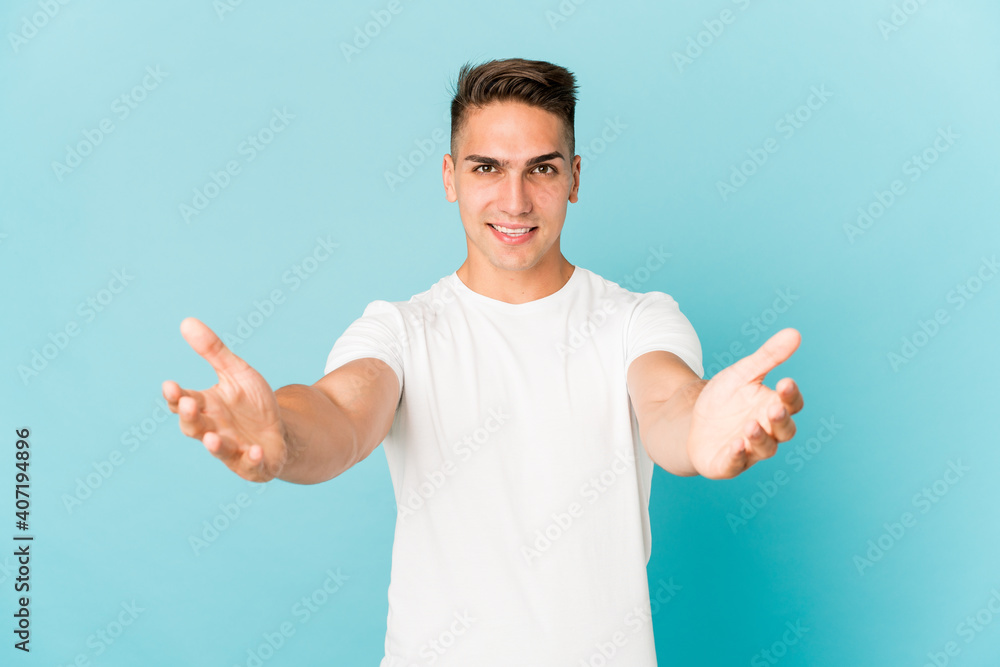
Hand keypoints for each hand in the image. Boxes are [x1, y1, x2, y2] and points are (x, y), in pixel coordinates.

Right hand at [162, 317, 287, 481]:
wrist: (280, 431)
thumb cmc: (252, 403)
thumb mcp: (237, 372)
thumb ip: (213, 351)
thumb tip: (187, 321)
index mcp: (205, 407)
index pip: (182, 402)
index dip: (175, 396)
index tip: (170, 385)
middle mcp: (213, 430)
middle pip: (193, 426)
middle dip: (190, 417)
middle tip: (188, 404)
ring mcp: (232, 449)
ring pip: (218, 449)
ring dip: (215, 445)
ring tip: (213, 439)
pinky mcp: (253, 465)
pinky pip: (250, 465)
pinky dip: (251, 459)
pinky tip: (255, 450)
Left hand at [687, 328, 803, 478]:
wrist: (693, 422)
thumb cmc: (725, 399)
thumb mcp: (742, 373)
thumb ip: (768, 357)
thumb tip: (794, 333)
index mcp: (773, 407)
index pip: (792, 403)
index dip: (790, 395)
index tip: (785, 382)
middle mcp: (768, 431)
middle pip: (784, 430)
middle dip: (780, 420)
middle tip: (774, 408)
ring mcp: (750, 450)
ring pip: (764, 448)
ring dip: (759, 437)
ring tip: (750, 425)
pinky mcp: (728, 463)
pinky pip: (736, 463)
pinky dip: (737, 456)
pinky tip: (735, 445)